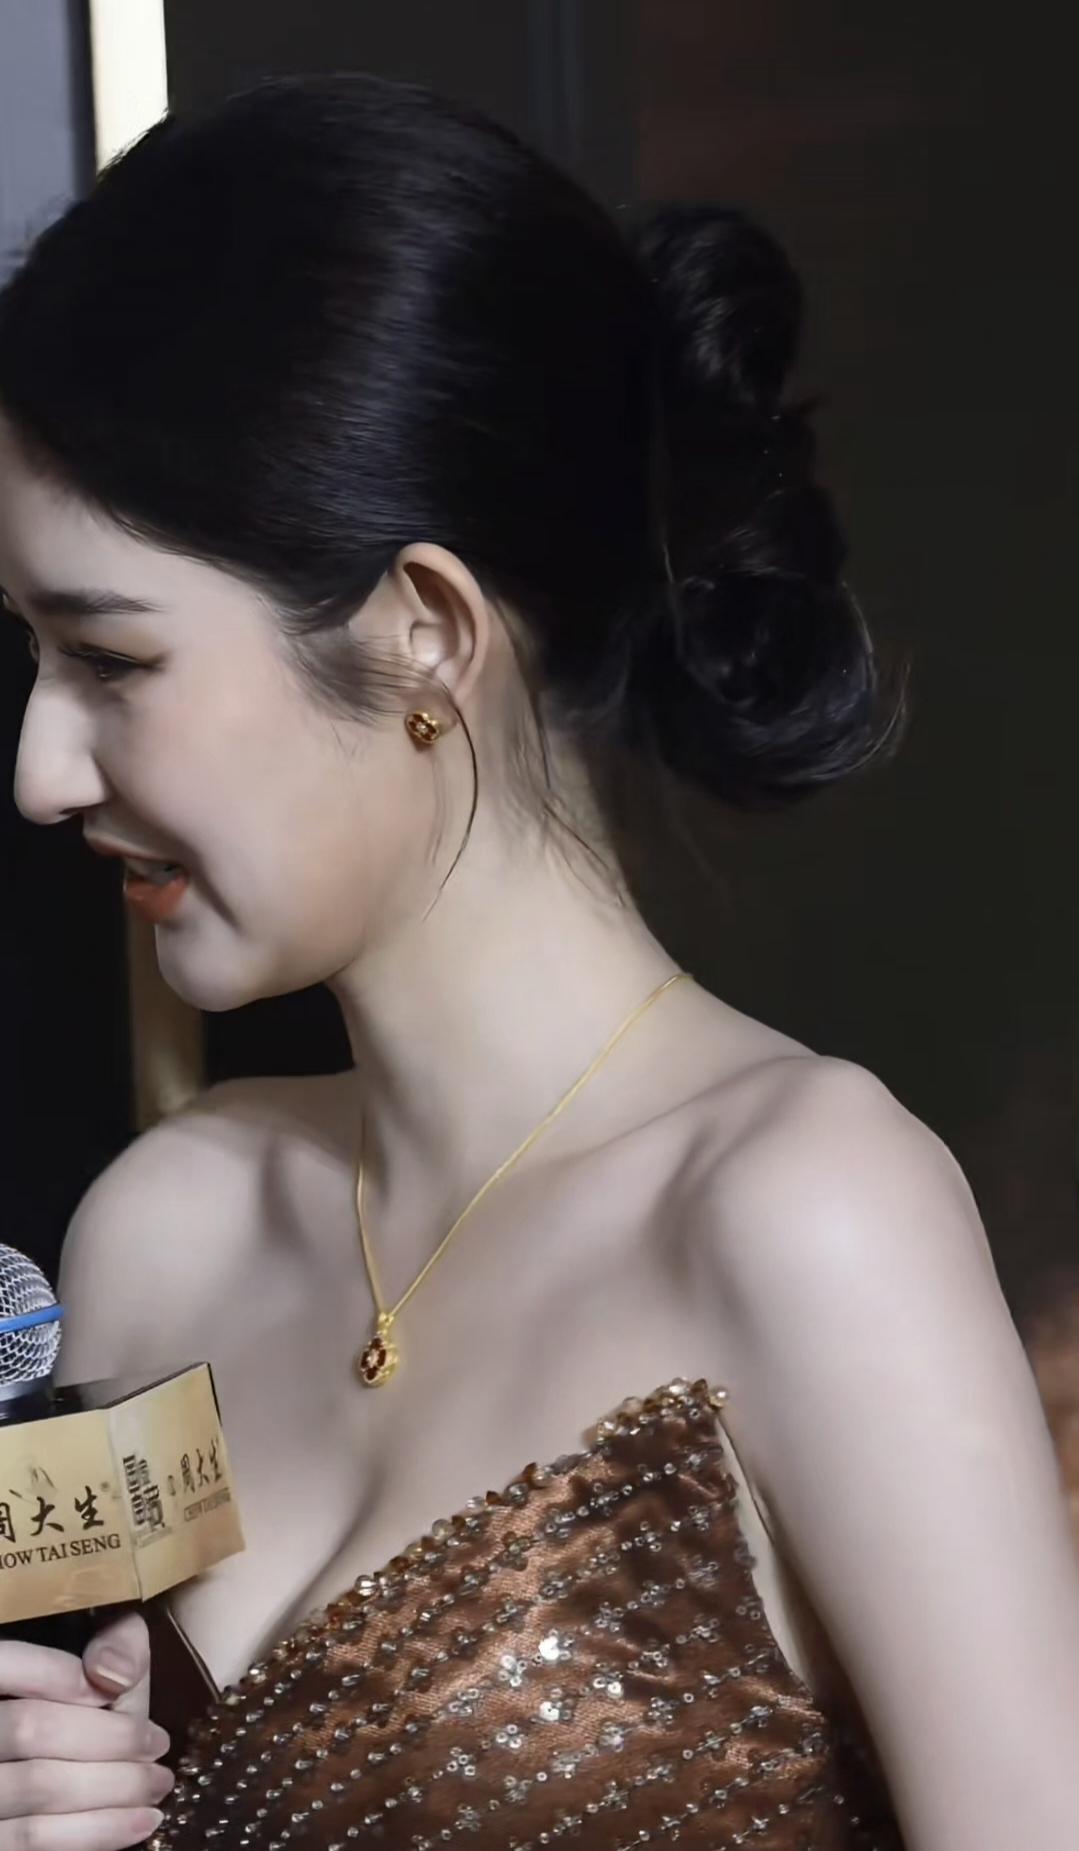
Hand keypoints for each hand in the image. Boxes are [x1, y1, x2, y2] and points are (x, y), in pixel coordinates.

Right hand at [0, 1610, 172, 1847]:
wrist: (47, 1790)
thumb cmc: (83, 1717)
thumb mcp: (96, 1667)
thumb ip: (113, 1644)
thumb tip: (115, 1674)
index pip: (6, 1666)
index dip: (62, 1676)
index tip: (122, 1688)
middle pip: (32, 1730)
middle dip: (110, 1737)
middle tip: (159, 1745)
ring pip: (39, 1788)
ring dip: (113, 1788)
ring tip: (159, 1784)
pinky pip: (35, 1841)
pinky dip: (96, 1832)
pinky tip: (139, 1823)